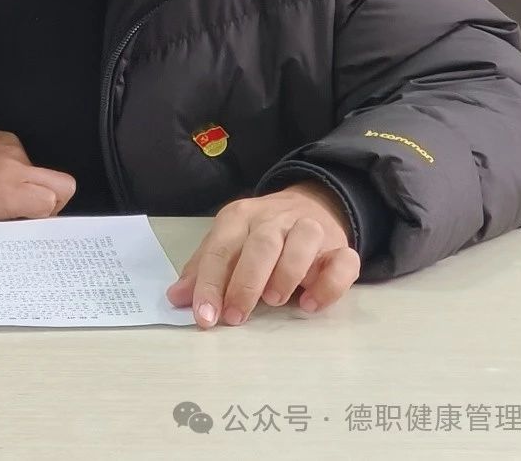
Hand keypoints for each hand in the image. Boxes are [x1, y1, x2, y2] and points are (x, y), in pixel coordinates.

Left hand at [0, 130, 76, 221]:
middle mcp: (15, 166)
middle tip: (34, 209)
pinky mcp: (1, 136)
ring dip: (28, 182)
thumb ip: (17, 217)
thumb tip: (37, 216)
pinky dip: (14, 167)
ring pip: (40, 170)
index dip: (47, 215)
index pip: (54, 201)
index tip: (33, 220)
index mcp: (9, 193)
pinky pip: (22, 156)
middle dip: (56, 199)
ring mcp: (9, 147)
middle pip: (64, 183)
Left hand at [166, 180, 360, 327]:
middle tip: (236, 316)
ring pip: (303, 241)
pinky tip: (311, 304)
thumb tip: (176, 299)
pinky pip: (344, 261)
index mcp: (240, 217)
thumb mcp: (228, 243)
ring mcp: (310, 230)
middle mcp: (275, 219)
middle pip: (261, 243)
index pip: (221, 248)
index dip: (209, 283)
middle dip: (246, 282)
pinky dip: (329, 284)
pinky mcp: (341, 247)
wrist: (311, 204)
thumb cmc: (260, 234)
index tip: (204, 317)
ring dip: (287, 272)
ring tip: (275, 301)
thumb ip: (203, 269)